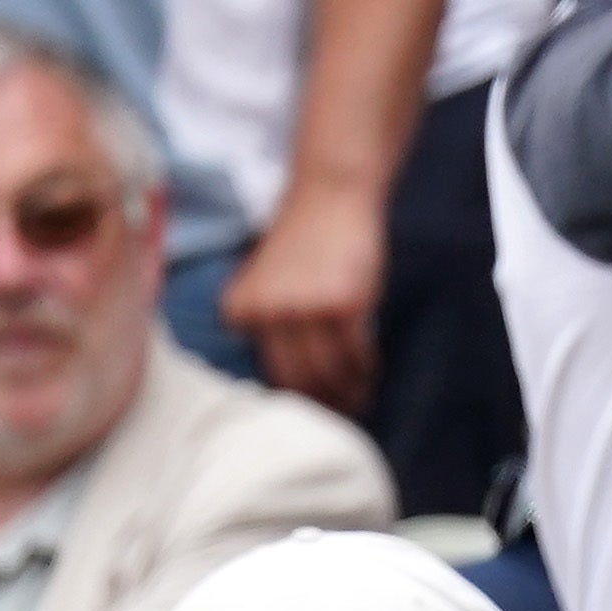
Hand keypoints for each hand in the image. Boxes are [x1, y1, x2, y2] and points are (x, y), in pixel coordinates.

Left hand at [221, 185, 384, 412]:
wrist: (329, 196)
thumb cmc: (304, 239)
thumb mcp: (269, 282)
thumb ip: (272, 322)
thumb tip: (298, 376)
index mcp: (239, 310)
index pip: (267, 369)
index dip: (294, 395)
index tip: (314, 407)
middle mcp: (267, 313)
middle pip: (296, 379)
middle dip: (321, 404)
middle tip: (342, 414)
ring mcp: (305, 310)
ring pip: (328, 372)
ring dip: (348, 392)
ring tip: (361, 400)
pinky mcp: (343, 305)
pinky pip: (356, 353)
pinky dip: (366, 369)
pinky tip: (372, 374)